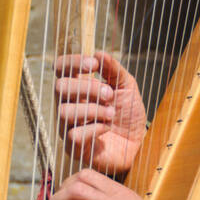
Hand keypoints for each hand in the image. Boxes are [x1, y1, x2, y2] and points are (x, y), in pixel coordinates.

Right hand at [54, 51, 146, 175]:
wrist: (139, 142)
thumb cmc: (128, 113)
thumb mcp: (127, 86)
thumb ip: (113, 69)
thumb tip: (99, 52)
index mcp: (78, 87)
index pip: (61, 68)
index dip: (72, 62)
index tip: (93, 64)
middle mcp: (68, 104)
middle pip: (60, 87)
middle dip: (87, 88)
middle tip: (109, 95)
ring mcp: (69, 126)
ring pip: (65, 111)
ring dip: (93, 110)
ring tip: (111, 114)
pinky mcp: (75, 147)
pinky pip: (74, 135)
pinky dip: (94, 128)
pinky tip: (106, 128)